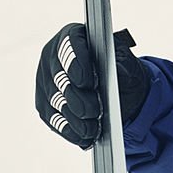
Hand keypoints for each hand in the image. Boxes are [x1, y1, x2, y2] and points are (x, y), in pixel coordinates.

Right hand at [35, 24, 150, 149]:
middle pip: (59, 78)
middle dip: (78, 98)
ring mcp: (45, 80)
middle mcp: (53, 55)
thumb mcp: (128, 63)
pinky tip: (83, 137)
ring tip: (93, 129)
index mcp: (74, 35)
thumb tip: (116, 71)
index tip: (86, 81)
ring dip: (75, 119)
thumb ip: (122, 64)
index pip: (69, 45)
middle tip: (95, 112)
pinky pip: (52, 119)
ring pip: (55, 101)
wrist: (119, 89)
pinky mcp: (45, 103)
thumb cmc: (121, 69)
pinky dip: (68, 130)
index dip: (75, 63)